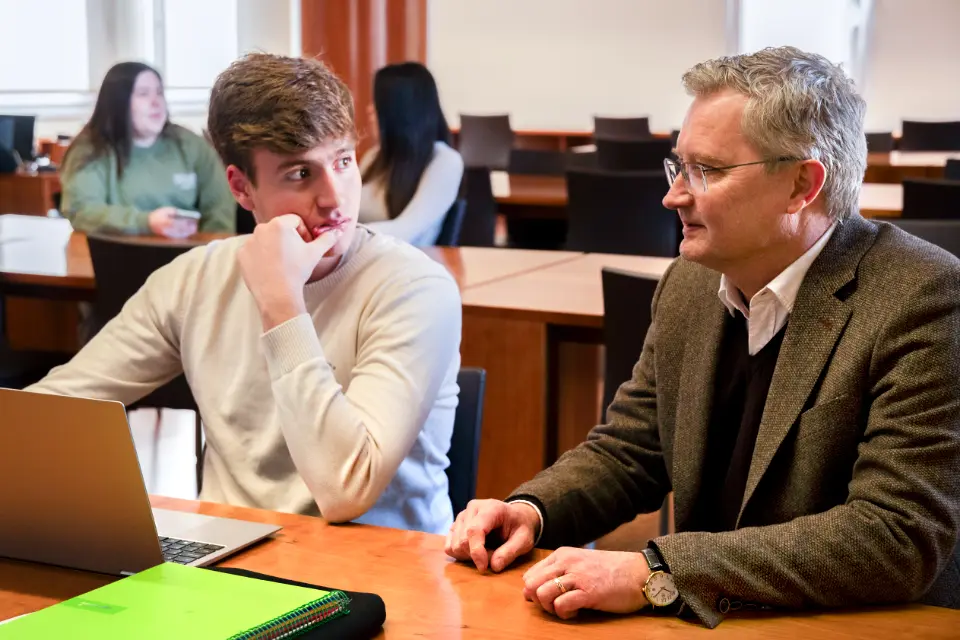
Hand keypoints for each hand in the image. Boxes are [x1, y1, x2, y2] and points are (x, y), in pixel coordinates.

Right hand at [148, 206, 197, 238]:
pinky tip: (188, 232)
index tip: (194, 221)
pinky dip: (184, 235)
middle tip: (196, 226)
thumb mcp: (166, 210)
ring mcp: (168, 234)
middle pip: (182, 230)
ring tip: (194, 229)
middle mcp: (168, 229)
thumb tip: (186, 215)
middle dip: (190, 228)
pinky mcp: (168, 237)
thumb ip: (175, 212)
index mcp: (167, 222)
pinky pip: (178, 237)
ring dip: (188, 232)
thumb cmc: (158, 215)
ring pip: (181, 234)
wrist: (148, 223)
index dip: (188, 223)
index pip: (180, 223)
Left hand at [237, 214, 340, 330]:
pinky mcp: (242, 254)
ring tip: (282, 263)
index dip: (303, 233)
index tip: (305, 246)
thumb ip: (327, 239)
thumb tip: (338, 231)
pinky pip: (253, 250)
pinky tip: (269, 268)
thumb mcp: (315, 253)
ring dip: (274, 247)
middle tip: (295, 256)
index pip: (295, 221)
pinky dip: (261, 256)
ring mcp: (249, 241)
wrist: (277, 295)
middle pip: (279, 229)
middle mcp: (261, 228)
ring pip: (266, 239)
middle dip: (288, 239)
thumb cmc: (297, 271)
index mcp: (279, 224)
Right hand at [445, 499, 539, 572]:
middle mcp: (472, 509)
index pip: (474, 530)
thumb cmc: (520, 527)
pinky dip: (461, 555)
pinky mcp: (455, 526)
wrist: (514, 517)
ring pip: (454, 545)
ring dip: (469, 556)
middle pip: (462, 540)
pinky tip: (475, 552)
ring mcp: (461, 516)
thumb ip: (511, 552)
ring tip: (486, 552)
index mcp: (491, 508)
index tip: (484, 567)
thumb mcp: (525, 540)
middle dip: (476, 556)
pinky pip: (449, 546)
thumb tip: (494, 567)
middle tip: (494, 557)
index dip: (476, 551)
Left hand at [522, 547, 649, 619]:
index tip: (550, 597)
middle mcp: (566, 562)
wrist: (639, 572)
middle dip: (538, 600)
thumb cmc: (610, 571)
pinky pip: (561, 605)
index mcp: (562, 554)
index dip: (534, 591)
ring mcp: (577, 576)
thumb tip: (535, 590)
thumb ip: (559, 572)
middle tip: (555, 605)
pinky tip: (577, 611)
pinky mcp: (588, 592)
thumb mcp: (580, 563)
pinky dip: (564, 613)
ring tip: (565, 609)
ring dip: (550, 608)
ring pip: (542, 594)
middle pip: (531, 584)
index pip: (530, 575)